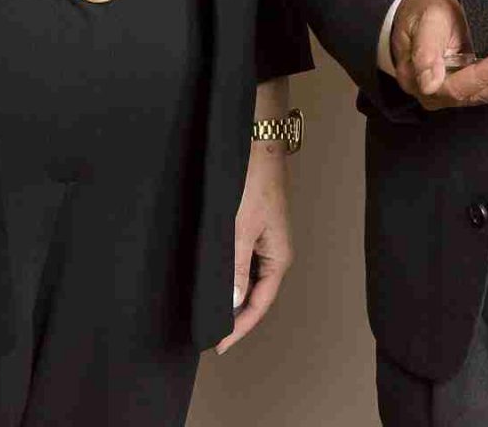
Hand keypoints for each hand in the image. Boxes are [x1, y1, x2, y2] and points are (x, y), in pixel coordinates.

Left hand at [218, 137, 292, 354]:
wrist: (255, 143)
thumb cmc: (254, 180)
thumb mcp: (240, 228)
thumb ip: (236, 267)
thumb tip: (233, 303)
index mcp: (278, 256)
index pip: (259, 303)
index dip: (240, 327)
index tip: (219, 344)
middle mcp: (273, 251)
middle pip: (255, 294)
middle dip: (235, 316)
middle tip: (210, 332)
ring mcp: (263, 240)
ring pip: (247, 279)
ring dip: (231, 296)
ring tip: (209, 311)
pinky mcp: (251, 228)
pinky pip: (240, 262)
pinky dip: (228, 276)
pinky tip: (213, 279)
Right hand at [390, 0, 487, 110]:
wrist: (422, 13)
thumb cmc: (421, 14)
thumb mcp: (423, 21)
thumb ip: (425, 52)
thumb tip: (429, 84)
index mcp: (419, 80)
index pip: (454, 86)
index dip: (480, 76)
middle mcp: (439, 91)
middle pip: (475, 94)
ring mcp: (457, 88)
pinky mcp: (472, 82)